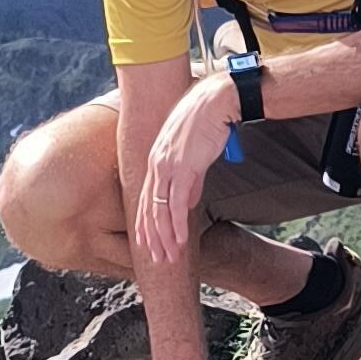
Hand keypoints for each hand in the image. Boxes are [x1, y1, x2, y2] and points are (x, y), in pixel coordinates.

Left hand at [132, 73, 235, 271]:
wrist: (216, 101)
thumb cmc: (208, 122)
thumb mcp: (194, 155)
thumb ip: (190, 181)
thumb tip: (186, 205)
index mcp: (156, 160)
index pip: (144, 198)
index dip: (144, 223)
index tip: (146, 243)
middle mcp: (156, 165)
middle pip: (147, 209)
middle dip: (151, 237)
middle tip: (156, 258)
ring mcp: (167, 167)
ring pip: (159, 211)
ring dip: (164, 237)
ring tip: (168, 257)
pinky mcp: (182, 169)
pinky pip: (175, 204)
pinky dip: (177, 225)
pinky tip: (180, 241)